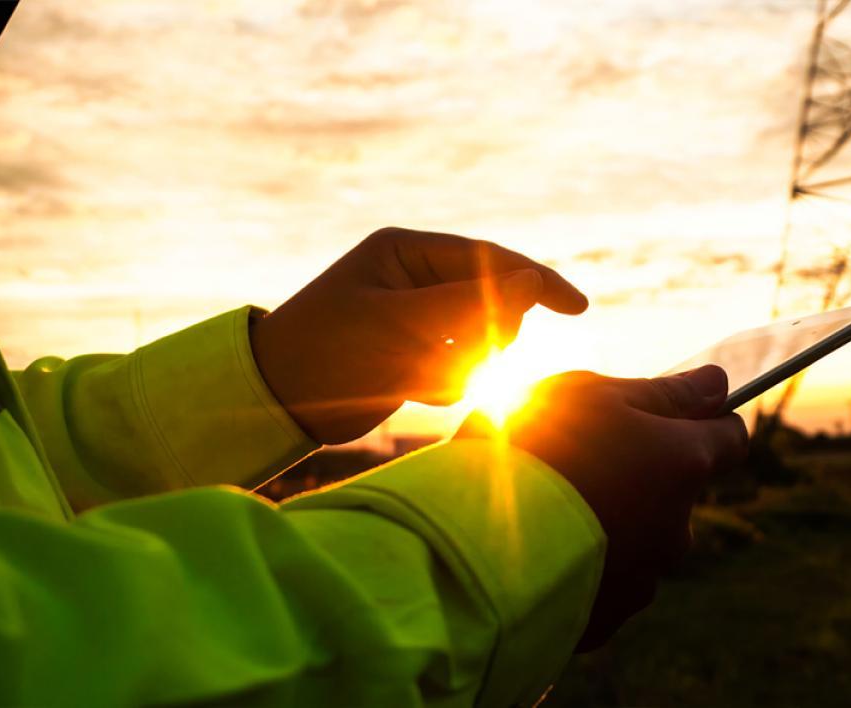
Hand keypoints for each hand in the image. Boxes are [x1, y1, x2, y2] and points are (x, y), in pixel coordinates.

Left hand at [250, 227, 587, 443]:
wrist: (273, 401)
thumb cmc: (326, 349)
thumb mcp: (399, 323)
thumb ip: (469, 302)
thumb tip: (535, 280)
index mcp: (406, 252)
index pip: (489, 259)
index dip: (536, 282)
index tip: (577, 308)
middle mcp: (414, 279)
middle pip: (491, 300)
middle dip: (486, 333)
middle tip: (469, 354)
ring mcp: (414, 318)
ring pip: (477, 341)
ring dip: (460, 363)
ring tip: (420, 373)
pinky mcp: (410, 355)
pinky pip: (455, 368)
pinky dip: (443, 381)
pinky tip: (409, 387)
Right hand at [456, 365, 748, 650]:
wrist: (473, 545)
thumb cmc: (532, 450)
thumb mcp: (592, 396)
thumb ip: (663, 392)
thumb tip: (717, 383)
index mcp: (683, 463)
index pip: (731, 437)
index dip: (705, 420)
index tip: (669, 413)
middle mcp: (678, 526)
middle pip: (678, 491)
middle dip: (643, 474)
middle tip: (578, 457)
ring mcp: (645, 579)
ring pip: (642, 539)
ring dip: (611, 521)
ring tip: (547, 508)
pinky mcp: (608, 619)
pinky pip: (605, 582)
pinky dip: (584, 564)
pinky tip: (538, 549)